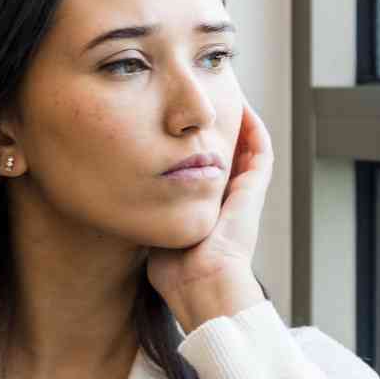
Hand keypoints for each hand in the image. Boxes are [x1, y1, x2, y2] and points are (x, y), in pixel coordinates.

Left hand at [147, 103, 272, 333]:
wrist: (202, 284)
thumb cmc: (175, 272)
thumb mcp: (155, 234)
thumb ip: (143, 215)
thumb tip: (119, 198)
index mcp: (207, 211)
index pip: (205, 171)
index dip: (195, 149)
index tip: (179, 128)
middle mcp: (228, 200)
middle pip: (226, 155)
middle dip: (216, 130)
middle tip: (201, 108)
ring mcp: (244, 195)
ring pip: (247, 148)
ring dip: (239, 122)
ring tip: (226, 95)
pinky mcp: (254, 190)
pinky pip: (260, 150)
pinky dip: (254, 127)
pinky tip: (241, 105)